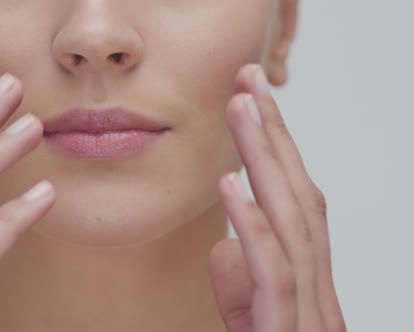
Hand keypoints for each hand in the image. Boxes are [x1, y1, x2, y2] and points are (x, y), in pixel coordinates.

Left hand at [208, 65, 346, 331]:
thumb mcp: (252, 328)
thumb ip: (243, 290)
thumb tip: (224, 245)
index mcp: (305, 287)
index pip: (293, 206)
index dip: (274, 152)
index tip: (252, 105)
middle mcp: (317, 294)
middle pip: (300, 201)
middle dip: (275, 138)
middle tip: (249, 82)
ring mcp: (312, 317)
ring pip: (294, 226)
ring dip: (267, 163)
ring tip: (242, 111)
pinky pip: (275, 278)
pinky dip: (257, 227)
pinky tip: (234, 187)